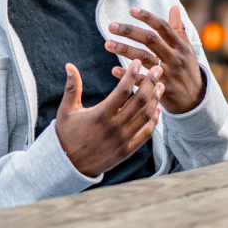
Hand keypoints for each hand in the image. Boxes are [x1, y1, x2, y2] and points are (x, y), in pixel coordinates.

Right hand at [56, 60, 163, 176]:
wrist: (69, 165)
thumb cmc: (67, 134)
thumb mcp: (66, 110)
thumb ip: (72, 87)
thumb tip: (69, 65)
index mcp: (101, 115)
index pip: (122, 90)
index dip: (131, 74)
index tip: (137, 62)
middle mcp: (115, 127)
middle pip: (139, 101)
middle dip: (151, 83)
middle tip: (158, 69)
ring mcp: (123, 140)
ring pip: (146, 116)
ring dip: (155, 99)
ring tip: (161, 86)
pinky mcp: (127, 150)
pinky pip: (146, 134)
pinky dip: (154, 121)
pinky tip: (157, 109)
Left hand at [106, 5, 204, 114]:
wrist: (196, 100)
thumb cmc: (187, 70)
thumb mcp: (187, 49)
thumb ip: (178, 28)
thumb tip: (175, 7)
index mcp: (180, 46)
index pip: (163, 27)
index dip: (147, 17)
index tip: (131, 10)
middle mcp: (174, 57)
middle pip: (150, 40)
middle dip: (130, 31)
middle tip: (111, 26)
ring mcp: (169, 73)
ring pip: (144, 58)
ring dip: (124, 50)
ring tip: (108, 44)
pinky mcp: (163, 89)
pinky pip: (142, 81)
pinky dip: (128, 75)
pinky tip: (114, 70)